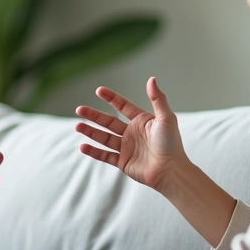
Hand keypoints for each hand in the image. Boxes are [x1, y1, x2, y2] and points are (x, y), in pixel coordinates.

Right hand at [75, 77, 187, 192]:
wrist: (170, 170)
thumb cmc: (171, 144)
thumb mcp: (166, 118)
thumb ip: (157, 99)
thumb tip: (152, 79)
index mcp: (142, 121)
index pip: (122, 106)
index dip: (111, 98)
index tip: (99, 91)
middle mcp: (132, 133)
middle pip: (108, 121)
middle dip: (93, 115)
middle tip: (79, 109)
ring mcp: (126, 148)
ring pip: (104, 137)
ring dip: (91, 132)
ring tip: (77, 126)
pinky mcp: (123, 162)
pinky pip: (105, 155)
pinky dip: (94, 152)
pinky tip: (82, 146)